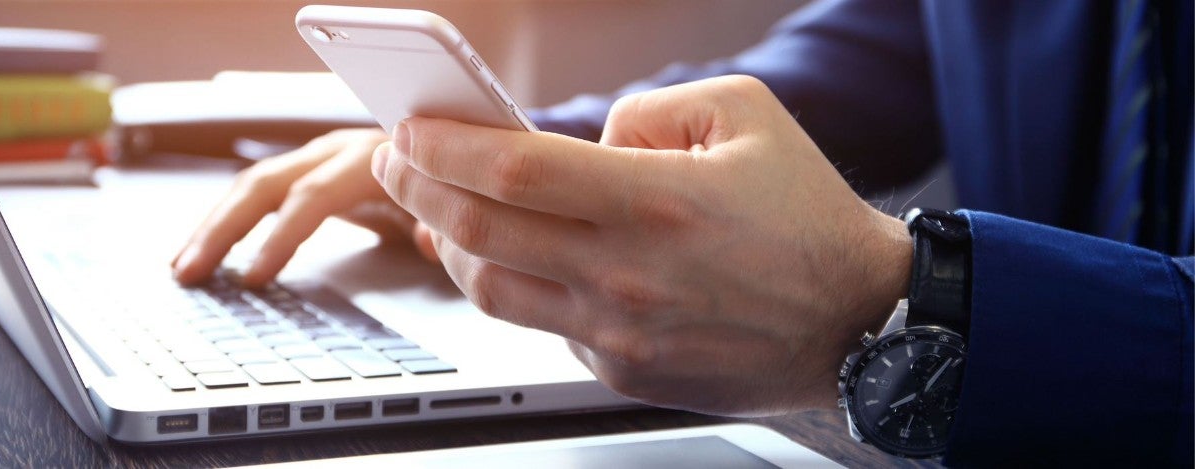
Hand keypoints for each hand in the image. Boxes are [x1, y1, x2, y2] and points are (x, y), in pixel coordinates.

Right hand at [172, 128, 438, 287]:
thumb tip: (431, 242)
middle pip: (264, 184)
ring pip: (251, 186)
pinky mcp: (306, 172)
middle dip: (223, 229)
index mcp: (369, 158)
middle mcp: (334, 150)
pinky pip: (257, 194)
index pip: (312, 196)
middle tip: (190, 272)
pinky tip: (203, 252)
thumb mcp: (454, 205)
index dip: (281, 236)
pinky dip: (226, 221)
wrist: (451, 147)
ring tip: (182, 267)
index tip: (253, 276)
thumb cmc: (449, 181)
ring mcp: (316, 158)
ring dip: (212, 226)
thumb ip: (443, 225)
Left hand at [374, 75, 910, 415]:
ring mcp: (619, 332)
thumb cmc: (806, 218)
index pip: (512, 170)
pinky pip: (542, 325)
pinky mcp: (621, 370)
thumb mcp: (745, 114)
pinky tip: (512, 259)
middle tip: (397, 164)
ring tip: (439, 212)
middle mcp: (628, 273)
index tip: (412, 130)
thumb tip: (585, 137)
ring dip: (449, 245)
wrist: (859, 321)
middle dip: (416, 190)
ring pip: (493, 290)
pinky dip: (514, 286)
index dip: (445, 147)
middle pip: (481, 231)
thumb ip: (649, 110)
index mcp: (656, 200)